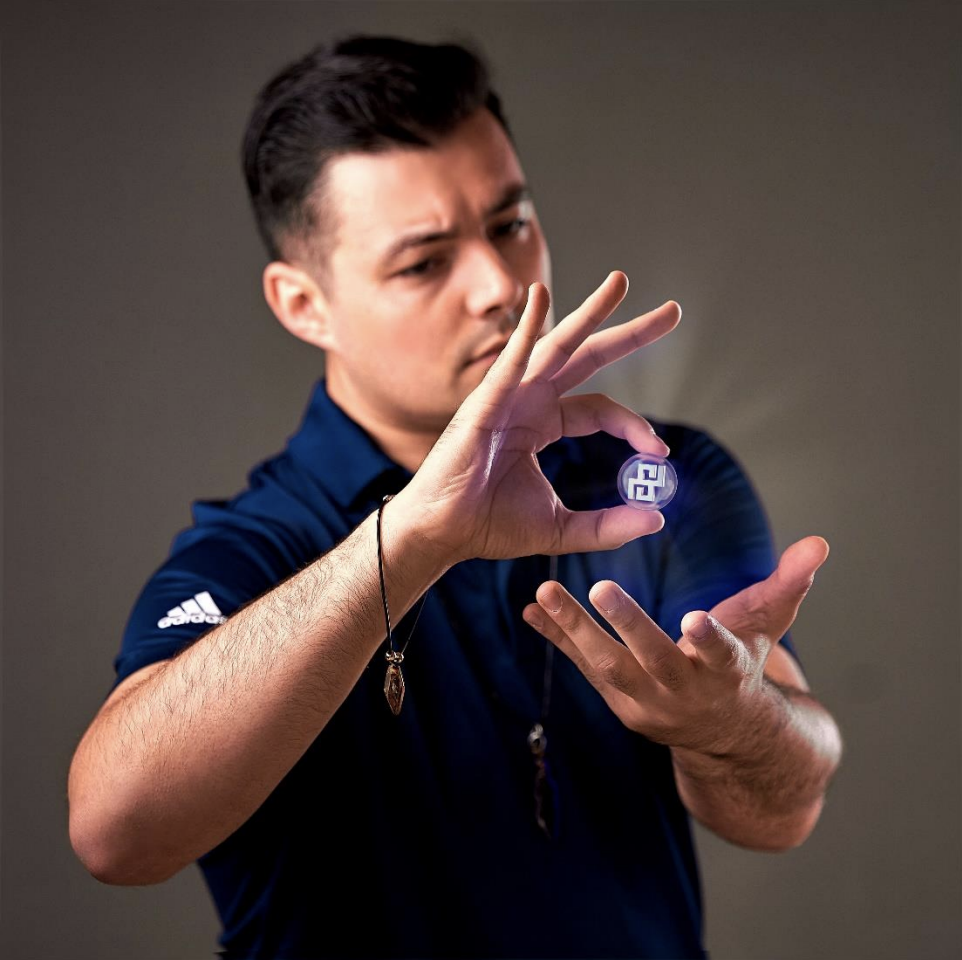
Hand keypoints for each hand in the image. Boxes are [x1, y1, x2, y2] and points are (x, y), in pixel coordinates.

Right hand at [395, 272, 680, 565]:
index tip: (661, 453)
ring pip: (557, 346)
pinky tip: (539, 296)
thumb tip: (657, 518)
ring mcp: (507, 396)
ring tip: (621, 282)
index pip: (601, 409)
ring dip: (590, 312)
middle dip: (629, 334)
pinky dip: (526, 327)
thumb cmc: (490, 526)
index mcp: (542, 423)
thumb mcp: (561, 528)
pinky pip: (511, 360)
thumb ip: (608, 525)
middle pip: (588, 357)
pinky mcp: (485, 402)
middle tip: (673, 311)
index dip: (635, 426)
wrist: (444, 533)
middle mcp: (528, 400)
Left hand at [521, 536, 829, 753]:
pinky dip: (560, 640)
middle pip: (653, 660)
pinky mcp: (619, 702)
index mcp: (728, 672)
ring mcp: (648, 703)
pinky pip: (585, 669)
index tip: (693, 616)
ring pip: (607, 667)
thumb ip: (789, 583)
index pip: (721, 656)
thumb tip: (821, 542)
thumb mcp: (768, 627)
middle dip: (628, 624)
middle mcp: (686, 693)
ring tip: (544, 593)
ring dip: (574, 630)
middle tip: (600, 586)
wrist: (727, 736)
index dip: (709, 639)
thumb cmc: (745, 665)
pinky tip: (532, 610)